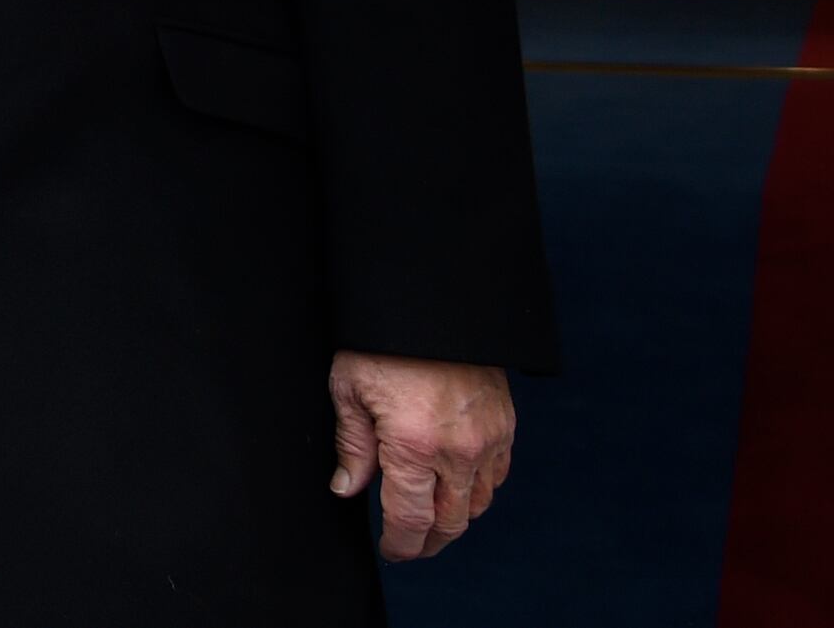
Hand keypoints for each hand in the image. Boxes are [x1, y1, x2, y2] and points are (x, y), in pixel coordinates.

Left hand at [329, 351, 515, 559]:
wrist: (431, 302)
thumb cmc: (382, 340)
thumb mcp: (348, 387)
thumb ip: (352, 445)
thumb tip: (347, 488)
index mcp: (414, 445)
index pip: (411, 519)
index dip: (401, 544)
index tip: (391, 550)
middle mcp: (458, 451)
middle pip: (451, 522)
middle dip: (429, 542)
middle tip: (410, 545)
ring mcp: (488, 439)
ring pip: (478, 503)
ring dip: (456, 519)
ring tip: (432, 520)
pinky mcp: (505, 425)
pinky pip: (497, 475)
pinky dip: (479, 490)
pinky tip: (458, 487)